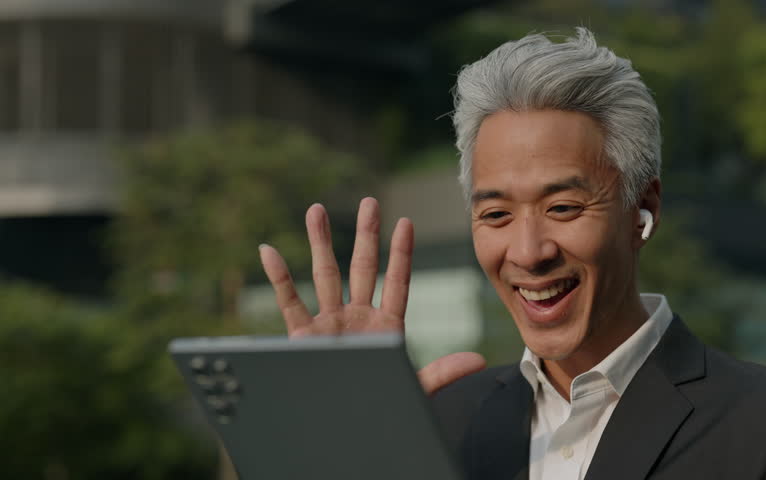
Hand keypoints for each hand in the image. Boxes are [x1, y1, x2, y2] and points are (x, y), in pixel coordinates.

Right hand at [259, 197, 484, 393]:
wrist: (344, 427)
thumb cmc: (379, 406)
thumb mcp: (414, 388)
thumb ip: (443, 371)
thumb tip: (479, 360)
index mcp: (387, 327)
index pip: (398, 281)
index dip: (401, 253)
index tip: (406, 223)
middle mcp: (358, 318)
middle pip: (363, 268)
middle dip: (366, 235)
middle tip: (370, 202)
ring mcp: (330, 324)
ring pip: (324, 274)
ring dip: (320, 242)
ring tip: (316, 209)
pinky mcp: (302, 337)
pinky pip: (289, 302)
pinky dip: (279, 277)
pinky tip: (269, 251)